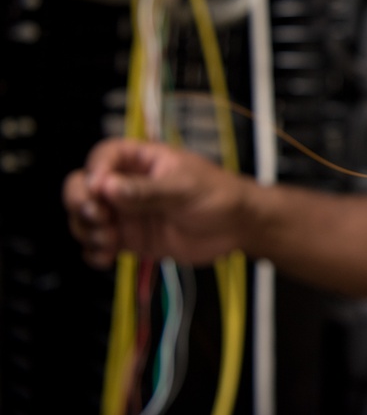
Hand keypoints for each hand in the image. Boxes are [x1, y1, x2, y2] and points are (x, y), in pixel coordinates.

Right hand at [63, 138, 251, 267]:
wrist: (236, 227)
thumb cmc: (218, 194)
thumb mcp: (184, 188)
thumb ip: (147, 190)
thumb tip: (109, 187)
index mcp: (143, 161)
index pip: (104, 157)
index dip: (95, 171)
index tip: (99, 189)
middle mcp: (129, 185)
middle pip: (84, 186)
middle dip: (81, 202)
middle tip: (98, 217)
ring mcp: (128, 213)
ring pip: (86, 218)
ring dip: (87, 230)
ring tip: (108, 241)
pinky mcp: (131, 239)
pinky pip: (99, 245)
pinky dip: (94, 253)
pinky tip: (107, 258)